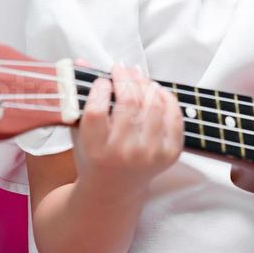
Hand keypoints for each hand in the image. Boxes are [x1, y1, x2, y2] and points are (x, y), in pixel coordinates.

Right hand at [72, 64, 183, 193]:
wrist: (113, 191)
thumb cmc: (93, 157)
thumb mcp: (80, 132)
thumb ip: (80, 98)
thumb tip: (82, 60)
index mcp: (95, 150)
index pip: (96, 111)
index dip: (100, 88)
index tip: (101, 80)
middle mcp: (123, 154)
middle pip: (129, 103)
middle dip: (125, 78)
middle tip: (121, 68)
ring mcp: (149, 155)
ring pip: (153, 105)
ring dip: (145, 84)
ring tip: (137, 76)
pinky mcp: (169, 155)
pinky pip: (174, 116)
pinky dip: (166, 98)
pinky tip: (155, 90)